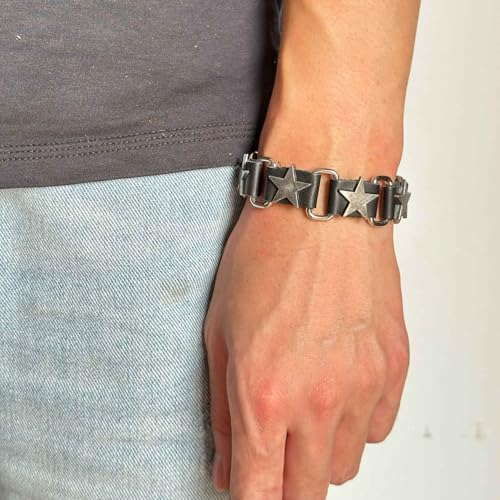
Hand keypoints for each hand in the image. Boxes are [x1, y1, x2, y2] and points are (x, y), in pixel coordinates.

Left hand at [203, 199, 409, 498]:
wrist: (320, 211)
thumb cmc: (265, 258)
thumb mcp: (219, 333)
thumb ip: (224, 412)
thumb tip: (228, 467)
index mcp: (264, 395)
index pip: (260, 494)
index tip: (247, 490)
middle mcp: (320, 402)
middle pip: (308, 493)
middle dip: (285, 487)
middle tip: (273, 456)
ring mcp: (364, 386)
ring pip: (346, 466)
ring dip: (320, 453)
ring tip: (304, 409)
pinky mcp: (394, 367)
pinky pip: (378, 429)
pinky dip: (355, 423)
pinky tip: (337, 388)